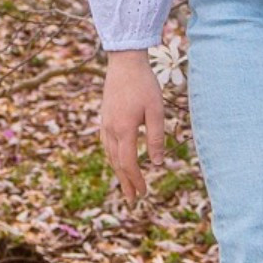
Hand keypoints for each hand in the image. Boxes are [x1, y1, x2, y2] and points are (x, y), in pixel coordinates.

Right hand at [100, 49, 164, 207]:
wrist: (124, 62)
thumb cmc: (144, 85)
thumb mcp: (156, 111)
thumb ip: (156, 138)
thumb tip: (158, 163)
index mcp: (123, 130)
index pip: (129, 164)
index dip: (136, 180)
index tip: (144, 194)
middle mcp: (110, 130)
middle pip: (117, 164)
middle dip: (126, 183)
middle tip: (133, 200)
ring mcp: (105, 124)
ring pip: (110, 155)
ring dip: (119, 172)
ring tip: (126, 186)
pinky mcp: (105, 118)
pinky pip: (106, 144)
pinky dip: (113, 158)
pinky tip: (117, 161)